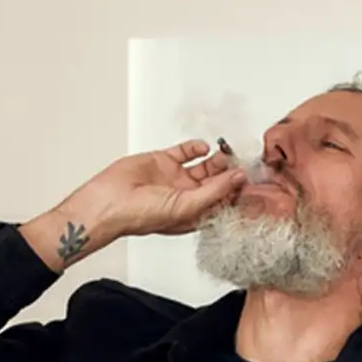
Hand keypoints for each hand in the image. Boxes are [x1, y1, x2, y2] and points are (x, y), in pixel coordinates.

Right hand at [21, 141, 245, 270]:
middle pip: (219, 181)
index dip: (238, 190)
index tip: (254, 178)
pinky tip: (204, 146)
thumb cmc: (140, 215)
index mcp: (196, 213)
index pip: (225, 201)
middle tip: (245, 159)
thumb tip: (238, 177)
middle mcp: (188, 196)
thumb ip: (215, 190)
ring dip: (218, 158)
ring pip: (206, 165)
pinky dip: (196, 147)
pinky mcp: (163, 161)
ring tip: (227, 151)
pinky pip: (186, 151)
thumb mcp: (186, 207)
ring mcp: (176, 178)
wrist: (108, 202)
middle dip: (231, 171)